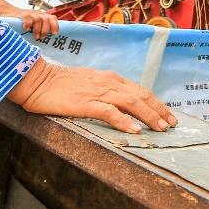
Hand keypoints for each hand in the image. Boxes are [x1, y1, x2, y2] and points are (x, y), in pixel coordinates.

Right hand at [0, 3, 59, 39]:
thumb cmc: (23, 23)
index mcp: (42, 17)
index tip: (55, 34)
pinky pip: (27, 18)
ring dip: (37, 29)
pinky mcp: (22, 14)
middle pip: (46, 19)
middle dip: (45, 30)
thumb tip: (46, 43)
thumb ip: (39, 31)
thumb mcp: (33, 26)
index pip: (52, 18)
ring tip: (35, 36)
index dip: (55, 26)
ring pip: (38, 19)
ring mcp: (30, 14)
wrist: (9, 13)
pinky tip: (26, 30)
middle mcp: (38, 14)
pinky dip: (28, 24)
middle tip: (41, 37)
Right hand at [6, 59, 177, 133]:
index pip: (140, 90)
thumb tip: (120, 106)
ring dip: (148, 116)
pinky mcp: (85, 102)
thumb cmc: (60, 84)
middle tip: (172, 125)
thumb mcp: (88, 84)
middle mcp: (109, 83)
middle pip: (141, 96)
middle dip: (159, 110)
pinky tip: (134, 129)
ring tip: (161, 128)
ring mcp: (98, 92)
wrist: (37, 79)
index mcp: (110, 78)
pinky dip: (124, 120)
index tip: (168, 115)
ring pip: (131, 103)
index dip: (156, 103)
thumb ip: (105, 92)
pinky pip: (109, 111)